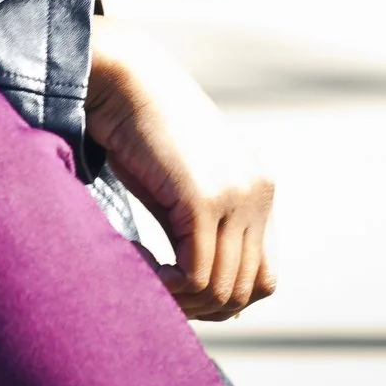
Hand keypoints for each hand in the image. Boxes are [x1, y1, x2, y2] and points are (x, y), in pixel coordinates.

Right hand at [85, 15, 278, 320]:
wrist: (122, 79)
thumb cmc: (138, 129)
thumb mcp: (182, 184)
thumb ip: (201, 228)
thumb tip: (201, 290)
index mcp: (259, 188)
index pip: (263, 277)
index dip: (224, 298)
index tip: (181, 293)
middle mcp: (259, 192)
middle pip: (247, 289)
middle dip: (202, 307)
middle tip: (160, 294)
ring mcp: (236, 196)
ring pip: (222, 288)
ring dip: (182, 300)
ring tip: (147, 279)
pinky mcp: (204, 199)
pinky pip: (196, 274)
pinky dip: (168, 286)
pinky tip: (140, 264)